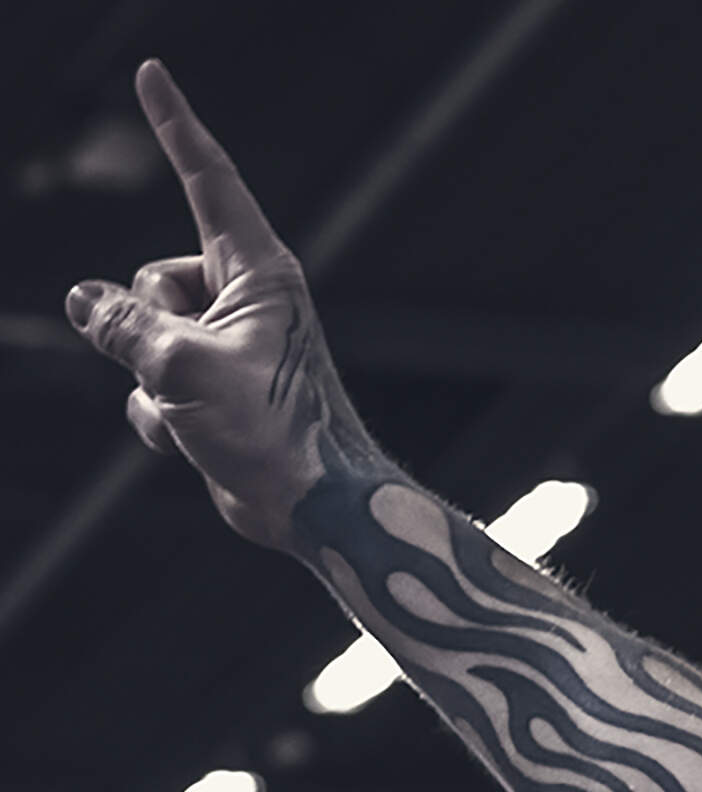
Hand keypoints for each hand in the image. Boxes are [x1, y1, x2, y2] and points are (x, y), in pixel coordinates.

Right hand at [64, 60, 372, 550]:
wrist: (317, 508)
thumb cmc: (274, 432)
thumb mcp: (183, 367)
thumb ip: (121, 324)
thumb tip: (83, 301)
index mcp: (259, 273)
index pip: (208, 180)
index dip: (175, 126)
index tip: (153, 74)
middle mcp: (247, 303)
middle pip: (151, 280)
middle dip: (148, 325)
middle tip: (192, 370)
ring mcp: (230, 351)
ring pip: (145, 341)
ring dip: (154, 383)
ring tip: (206, 415)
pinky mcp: (218, 395)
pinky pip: (154, 391)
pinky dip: (163, 421)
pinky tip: (198, 444)